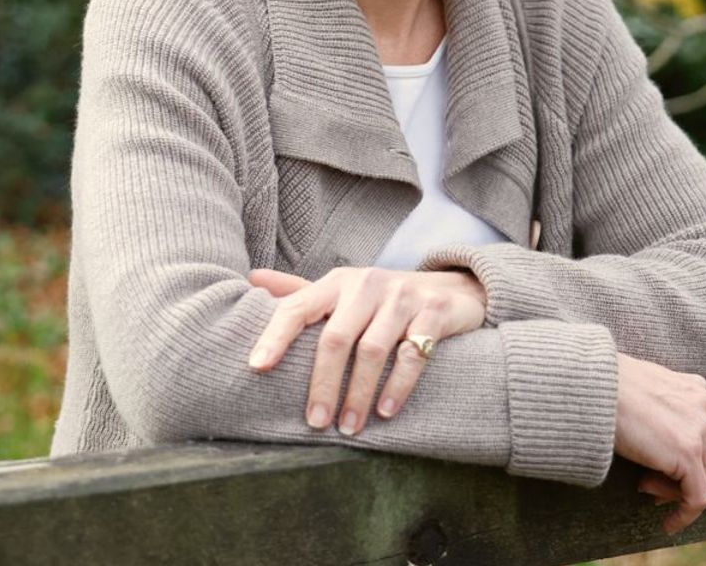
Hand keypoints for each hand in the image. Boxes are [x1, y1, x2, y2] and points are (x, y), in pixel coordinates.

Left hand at [245, 266, 485, 434]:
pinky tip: (385, 411)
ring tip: (349, 427)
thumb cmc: (384, 299)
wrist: (454, 288)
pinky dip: (397, 385)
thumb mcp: (343, 291)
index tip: (256, 367)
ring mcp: (401, 297)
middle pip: (335, 337)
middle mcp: (366, 284)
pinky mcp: (433, 312)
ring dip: (358, 394)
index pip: (298, 306)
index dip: (275, 335)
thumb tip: (252, 278)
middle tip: (315, 422)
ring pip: (372, 350)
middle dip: (323, 384)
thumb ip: (300, 292)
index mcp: (337, 282)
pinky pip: (412, 354)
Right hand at [613, 353, 705, 535]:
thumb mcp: (652, 392)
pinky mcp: (688, 453)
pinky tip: (666, 523)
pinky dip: (683, 516)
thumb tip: (675, 447)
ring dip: (684, 496)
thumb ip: (672, 413)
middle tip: (674, 495)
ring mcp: (703, 431)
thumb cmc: (609, 388)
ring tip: (649, 488)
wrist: (593, 386)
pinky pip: (698, 499)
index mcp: (702, 392)